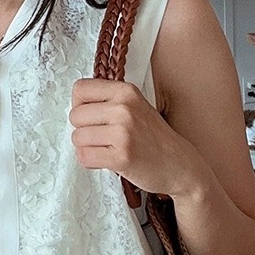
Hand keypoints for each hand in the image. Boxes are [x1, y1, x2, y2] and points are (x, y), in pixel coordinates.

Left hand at [69, 77, 200, 197]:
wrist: (180, 165)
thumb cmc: (154, 138)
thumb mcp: (136, 107)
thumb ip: (108, 101)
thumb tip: (76, 105)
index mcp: (126, 91)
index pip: (80, 89)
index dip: (79, 105)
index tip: (91, 117)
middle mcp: (124, 108)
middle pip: (75, 116)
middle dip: (83, 130)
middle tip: (102, 138)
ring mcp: (123, 133)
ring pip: (77, 138)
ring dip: (87, 148)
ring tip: (107, 150)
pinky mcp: (121, 157)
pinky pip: (84, 157)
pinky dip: (91, 162)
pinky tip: (107, 161)